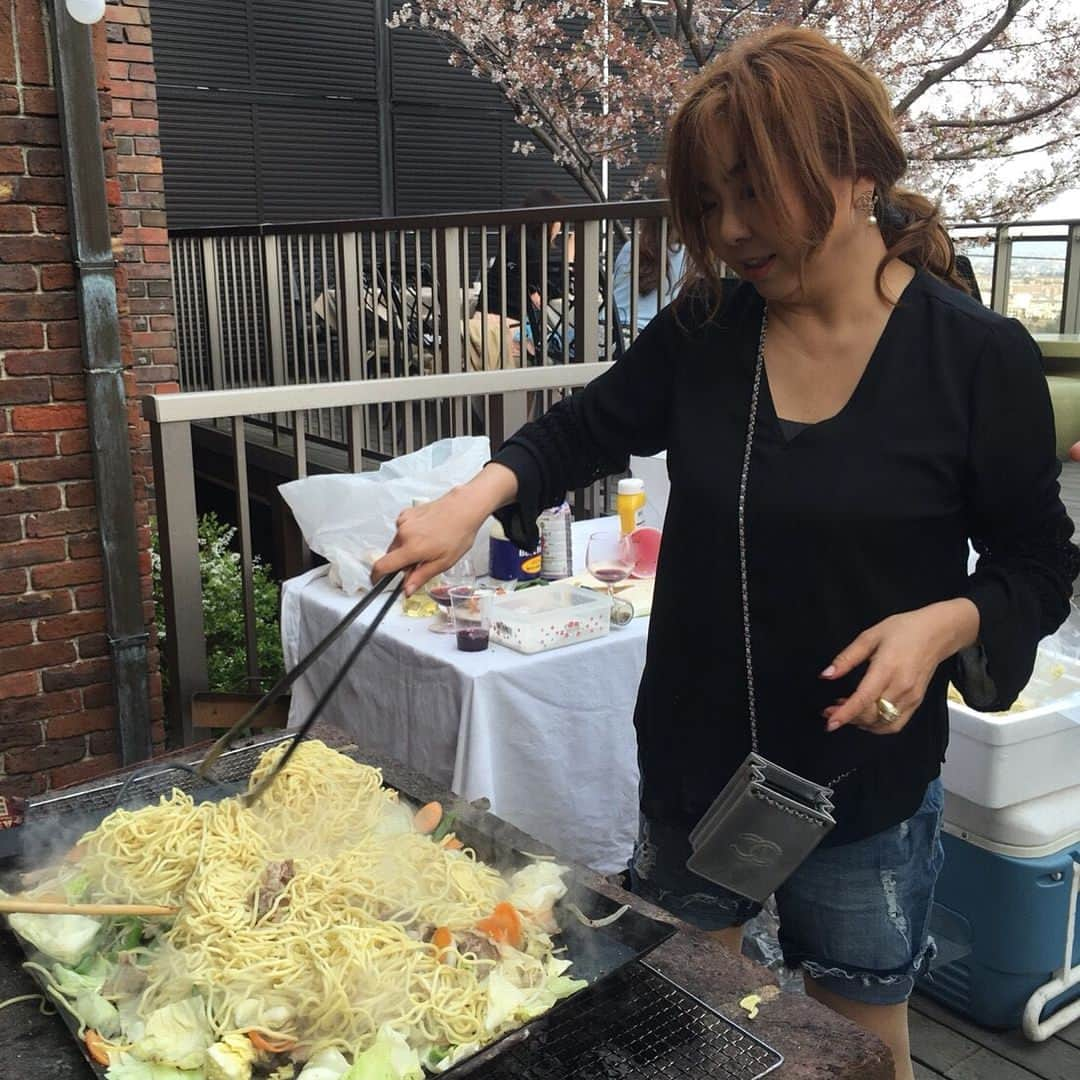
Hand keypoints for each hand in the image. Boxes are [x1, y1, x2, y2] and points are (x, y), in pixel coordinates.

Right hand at [371, 463, 518, 595]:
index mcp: (411, 548)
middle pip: (391, 555)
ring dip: (406, 548)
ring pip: (397, 543)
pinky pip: (401, 530)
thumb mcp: (444, 562)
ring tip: (428, 544)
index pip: (382, 566)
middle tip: (421, 562)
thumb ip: (421, 576)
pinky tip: (426, 533)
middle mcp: (403, 533)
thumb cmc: (458, 534)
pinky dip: (409, 535)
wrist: (464, 508)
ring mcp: (404, 521)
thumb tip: (407, 590)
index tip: (378, 582)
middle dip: (402, 562)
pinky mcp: (406, 513)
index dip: (377, 577)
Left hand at [820, 599, 979, 734]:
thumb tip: (827, 674)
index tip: (830, 722)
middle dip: (847, 717)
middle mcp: (901, 687)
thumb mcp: (869, 636)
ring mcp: (911, 697)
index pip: (863, 699)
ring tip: (846, 711)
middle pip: (871, 715)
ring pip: (882, 722)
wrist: (937, 632)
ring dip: (861, 722)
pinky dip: (878, 726)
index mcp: (887, 669)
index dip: (845, 714)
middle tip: (829, 710)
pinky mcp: (916, 702)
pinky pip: (896, 724)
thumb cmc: (905, 630)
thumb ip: (847, 658)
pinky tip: (865, 716)